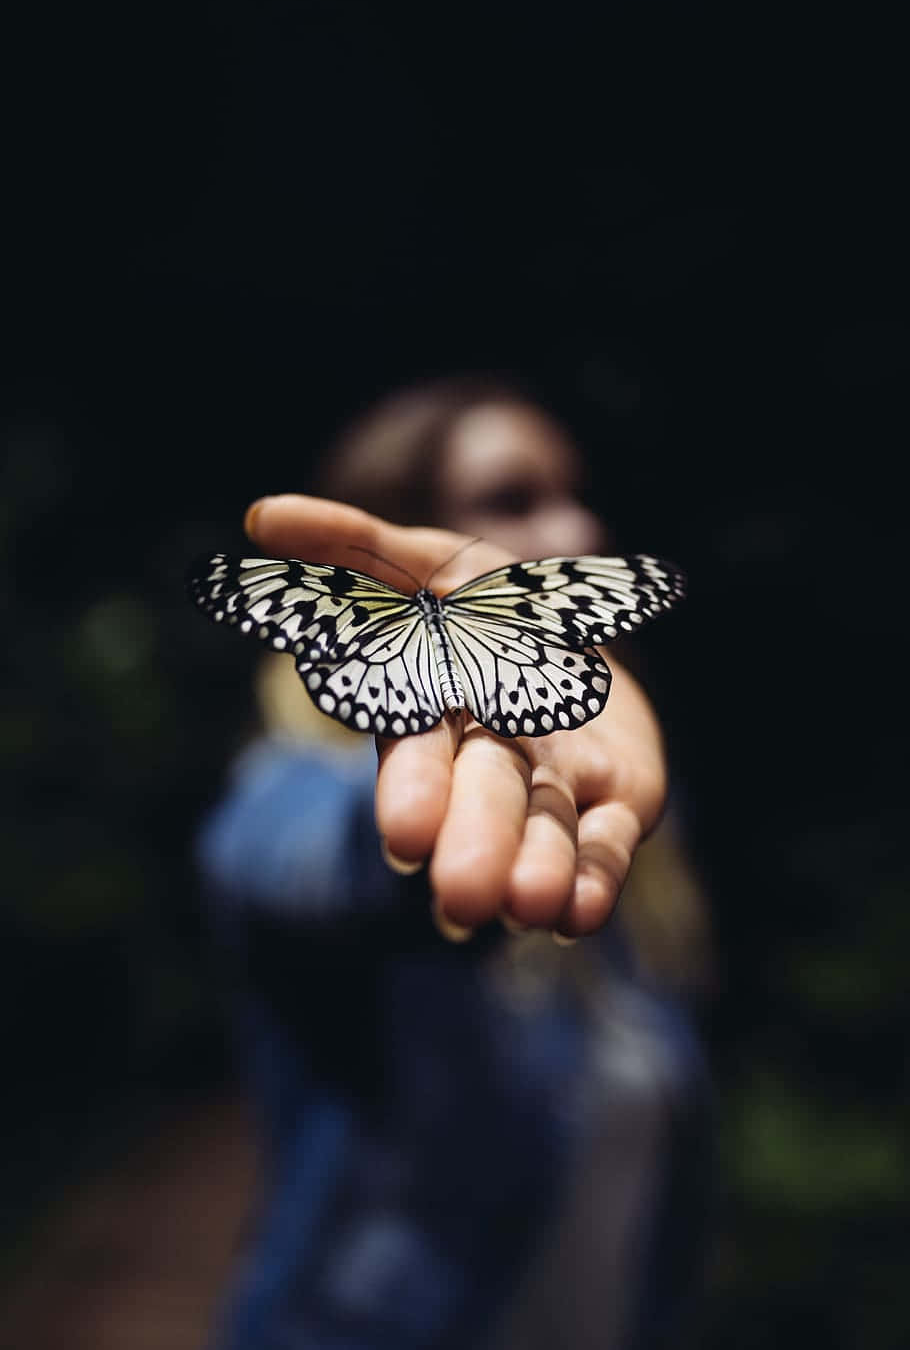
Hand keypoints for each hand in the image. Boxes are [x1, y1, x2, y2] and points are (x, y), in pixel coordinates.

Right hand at [245, 494, 668, 938]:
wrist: (580, 635)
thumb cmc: (486, 603)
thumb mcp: (424, 562)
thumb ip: (351, 546)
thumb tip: (260, 515)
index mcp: (436, 706)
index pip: (420, 750)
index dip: (415, 789)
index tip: (406, 837)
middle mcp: (492, 757)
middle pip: (484, 797)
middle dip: (474, 839)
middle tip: (462, 896)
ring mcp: (556, 785)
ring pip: (544, 830)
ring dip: (537, 870)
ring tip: (531, 909)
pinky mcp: (616, 803)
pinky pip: (606, 845)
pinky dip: (594, 878)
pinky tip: (582, 914)